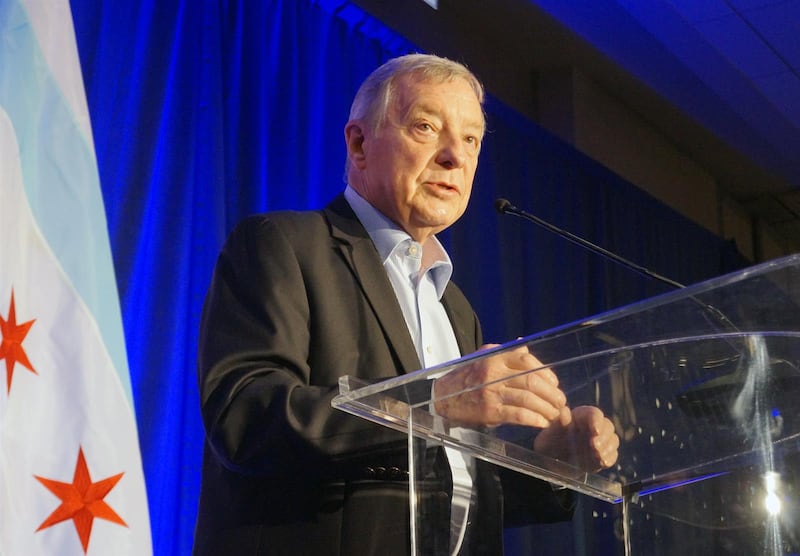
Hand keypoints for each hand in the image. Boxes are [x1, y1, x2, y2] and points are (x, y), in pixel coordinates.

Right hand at [433, 344, 566, 427]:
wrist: (442, 397)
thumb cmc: (465, 378)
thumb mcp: (483, 358)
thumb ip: (505, 353)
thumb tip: (524, 345)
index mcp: (494, 356)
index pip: (527, 359)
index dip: (546, 373)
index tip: (555, 384)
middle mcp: (494, 372)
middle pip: (532, 381)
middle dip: (552, 394)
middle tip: (561, 403)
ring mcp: (491, 392)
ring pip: (528, 399)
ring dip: (547, 409)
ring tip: (554, 415)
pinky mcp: (489, 411)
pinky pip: (518, 415)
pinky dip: (534, 419)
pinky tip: (541, 423)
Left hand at [533, 405, 618, 471]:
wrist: (551, 464)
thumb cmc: (548, 445)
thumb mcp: (548, 436)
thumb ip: (557, 425)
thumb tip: (565, 411)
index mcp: (580, 417)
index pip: (594, 414)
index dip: (597, 421)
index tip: (595, 430)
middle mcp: (592, 427)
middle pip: (608, 426)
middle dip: (604, 436)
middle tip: (595, 446)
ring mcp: (599, 441)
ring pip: (613, 439)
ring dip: (608, 447)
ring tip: (597, 455)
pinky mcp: (602, 455)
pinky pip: (613, 455)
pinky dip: (610, 458)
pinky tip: (602, 462)